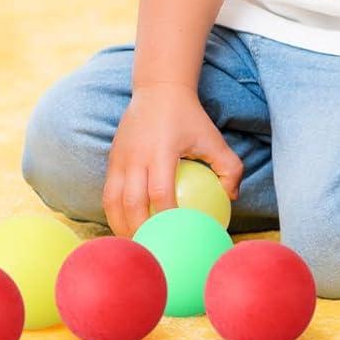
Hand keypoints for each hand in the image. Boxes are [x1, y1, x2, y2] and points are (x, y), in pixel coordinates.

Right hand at [103, 82, 241, 236]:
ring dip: (120, 224)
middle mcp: (135, 157)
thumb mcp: (214, 139)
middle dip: (139, 230)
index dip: (166, 218)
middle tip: (151, 249)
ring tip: (133, 242)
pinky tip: (125, 225)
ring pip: (112, 200)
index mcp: (161, 152)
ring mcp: (119, 158)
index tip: (177, 235)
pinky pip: (108, 191)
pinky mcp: (111, 159)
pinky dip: (114, 211)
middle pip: (131, 202)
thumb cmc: (190, 118)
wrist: (157, 90)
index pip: (160, 193)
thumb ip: (229, 168)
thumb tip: (231, 198)